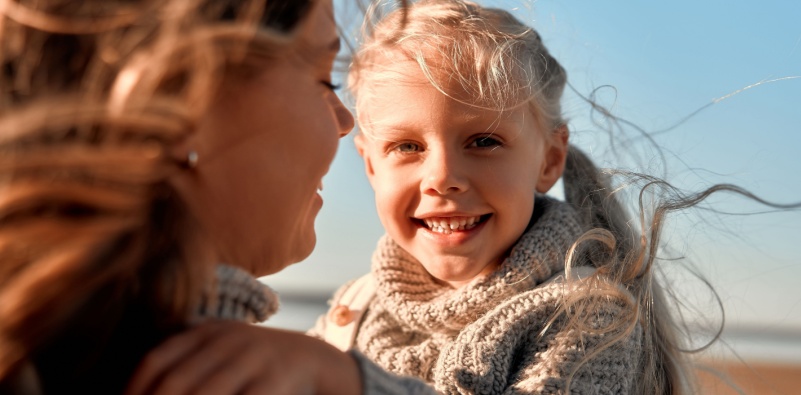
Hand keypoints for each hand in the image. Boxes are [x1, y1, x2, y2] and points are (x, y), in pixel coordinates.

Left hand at [125, 320, 361, 394]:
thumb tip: (135, 393)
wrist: (311, 359)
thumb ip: (185, 366)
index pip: (157, 361)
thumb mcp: (220, 352)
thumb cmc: (252, 364)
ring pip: (207, 394)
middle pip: (177, 381)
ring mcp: (253, 358)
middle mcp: (227, 341)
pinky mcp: (275, 379)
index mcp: (206, 332)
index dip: (133, 390)